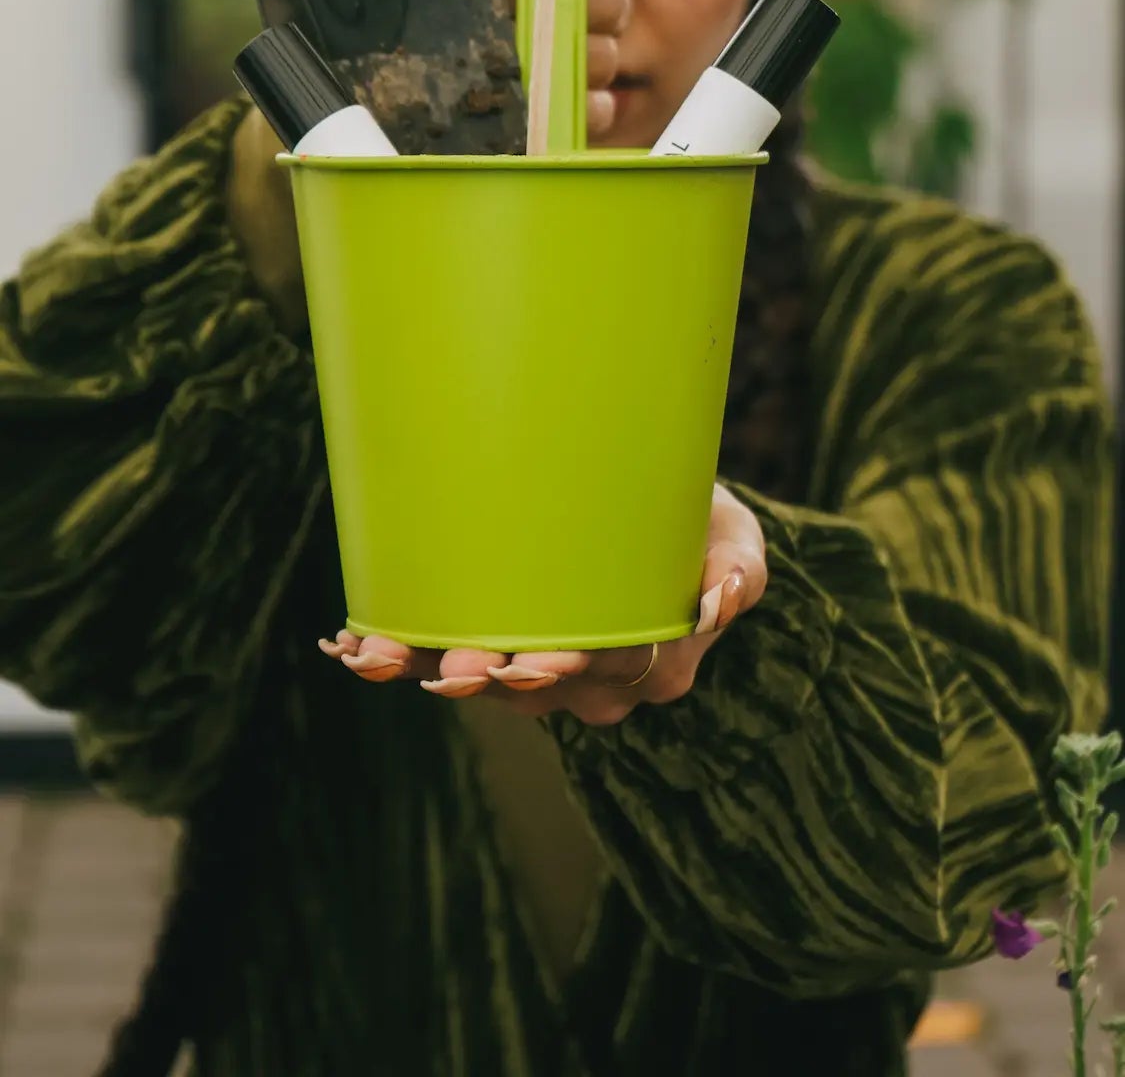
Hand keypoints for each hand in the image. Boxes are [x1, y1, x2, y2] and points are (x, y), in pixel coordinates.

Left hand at [319, 484, 766, 727]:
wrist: (678, 537)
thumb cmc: (708, 534)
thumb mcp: (742, 545)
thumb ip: (739, 573)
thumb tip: (719, 601)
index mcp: (655, 665)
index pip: (605, 672)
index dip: (561, 671)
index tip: (526, 663)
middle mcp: (595, 685)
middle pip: (531, 688)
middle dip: (479, 678)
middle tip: (438, 667)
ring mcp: (546, 675)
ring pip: (481, 680)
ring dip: (420, 668)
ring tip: (367, 652)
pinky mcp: (507, 649)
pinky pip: (451, 662)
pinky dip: (402, 656)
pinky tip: (350, 645)